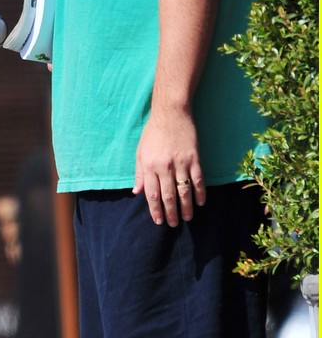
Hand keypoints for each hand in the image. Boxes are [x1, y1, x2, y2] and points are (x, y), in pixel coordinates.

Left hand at [132, 108, 205, 226]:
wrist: (171, 113)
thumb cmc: (153, 132)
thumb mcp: (140, 152)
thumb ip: (140, 173)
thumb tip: (136, 192)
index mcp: (149, 166)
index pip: (152, 194)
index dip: (155, 209)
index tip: (158, 220)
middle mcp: (164, 167)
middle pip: (168, 196)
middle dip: (170, 213)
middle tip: (172, 224)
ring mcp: (180, 163)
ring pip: (184, 191)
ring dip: (186, 207)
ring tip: (187, 218)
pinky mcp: (194, 158)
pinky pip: (198, 180)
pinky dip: (200, 192)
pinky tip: (200, 202)